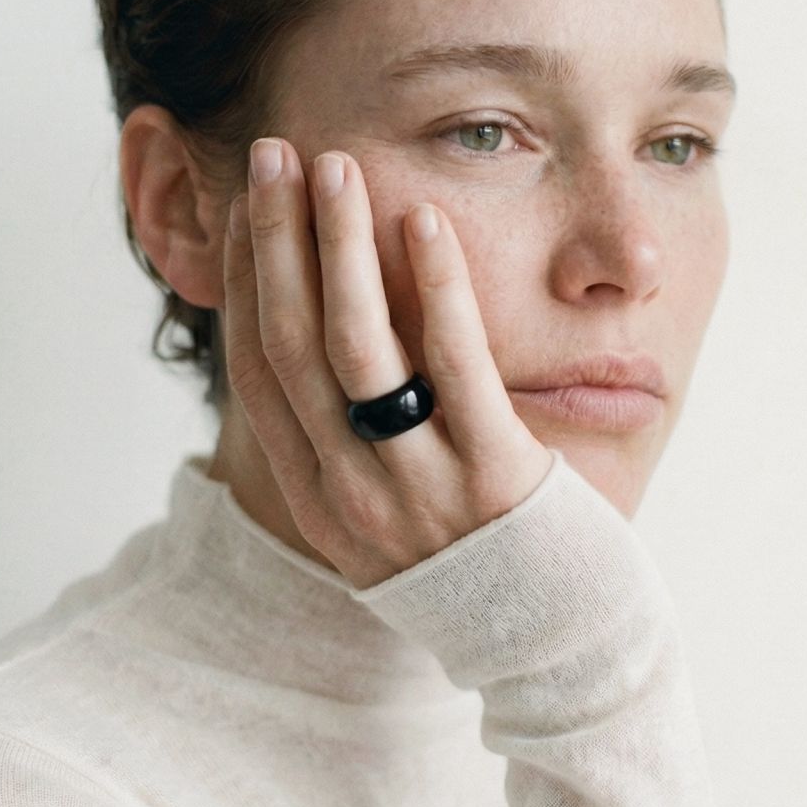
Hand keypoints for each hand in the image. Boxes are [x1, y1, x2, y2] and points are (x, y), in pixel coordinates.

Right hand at [222, 137, 553, 589]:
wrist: (559, 651)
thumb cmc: (480, 567)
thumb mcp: (394, 519)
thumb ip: (355, 447)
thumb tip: (336, 346)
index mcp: (320, 503)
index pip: (260, 374)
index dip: (246, 282)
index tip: (249, 206)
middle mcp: (353, 497)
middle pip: (293, 348)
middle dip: (278, 244)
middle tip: (276, 155)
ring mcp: (420, 489)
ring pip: (357, 352)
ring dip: (338, 249)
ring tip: (337, 167)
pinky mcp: (494, 478)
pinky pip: (454, 369)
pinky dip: (435, 290)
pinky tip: (426, 224)